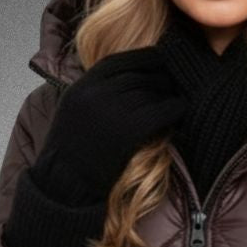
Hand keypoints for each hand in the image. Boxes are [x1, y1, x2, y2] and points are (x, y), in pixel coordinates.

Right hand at [33, 47, 187, 205]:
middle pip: (140, 75)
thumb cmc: (71, 155)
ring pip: (152, 92)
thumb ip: (95, 92)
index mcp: (83, 86)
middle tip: (174, 84)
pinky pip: (160, 112)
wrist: (65, 186)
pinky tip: (180, 111)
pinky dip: (174, 109)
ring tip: (177, 99)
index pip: (120, 61)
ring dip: (169, 94)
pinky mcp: (128, 132)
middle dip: (161, 78)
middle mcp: (96, 94)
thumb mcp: (74, 111)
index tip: (159, 62)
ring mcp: (112, 112)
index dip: (144, 59)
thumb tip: (126, 78)